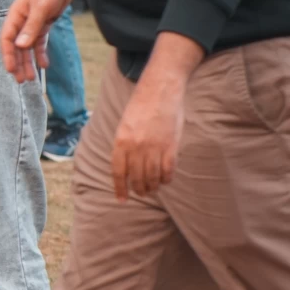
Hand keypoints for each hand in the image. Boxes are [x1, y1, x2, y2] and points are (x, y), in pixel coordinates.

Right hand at [0, 0, 74, 82]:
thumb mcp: (41, 8)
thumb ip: (31, 27)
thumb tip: (20, 46)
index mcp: (15, 16)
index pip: (7, 39)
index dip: (8, 55)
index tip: (11, 70)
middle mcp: (21, 21)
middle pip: (16, 46)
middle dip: (18, 63)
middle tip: (21, 80)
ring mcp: (32, 23)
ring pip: (27, 47)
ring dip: (28, 62)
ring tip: (31, 78)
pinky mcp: (43, 24)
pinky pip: (39, 42)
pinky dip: (41, 53)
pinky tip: (44, 65)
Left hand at [111, 75, 185, 201]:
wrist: (160, 90)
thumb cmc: (140, 107)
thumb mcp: (124, 125)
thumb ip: (124, 146)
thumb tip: (125, 168)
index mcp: (121, 140)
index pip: (118, 172)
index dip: (120, 188)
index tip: (122, 200)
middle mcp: (136, 146)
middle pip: (137, 178)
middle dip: (138, 189)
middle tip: (141, 193)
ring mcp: (154, 147)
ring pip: (152, 178)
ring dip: (152, 187)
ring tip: (152, 189)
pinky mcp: (171, 146)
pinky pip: (168, 171)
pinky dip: (166, 178)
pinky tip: (164, 180)